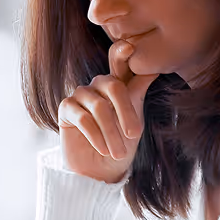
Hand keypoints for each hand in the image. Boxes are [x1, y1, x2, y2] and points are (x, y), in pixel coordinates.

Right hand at [58, 40, 157, 183]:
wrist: (101, 172)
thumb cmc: (121, 146)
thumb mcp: (135, 121)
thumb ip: (137, 94)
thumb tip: (153, 69)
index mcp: (117, 83)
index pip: (119, 62)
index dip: (122, 53)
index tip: (130, 47)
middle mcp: (97, 85)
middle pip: (113, 85)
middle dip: (126, 112)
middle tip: (134, 135)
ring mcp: (80, 95)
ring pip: (99, 106)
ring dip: (111, 132)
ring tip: (117, 151)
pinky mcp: (65, 109)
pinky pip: (83, 118)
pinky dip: (96, 136)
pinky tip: (103, 149)